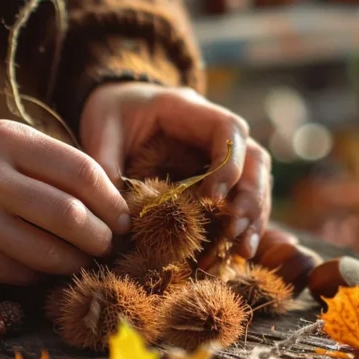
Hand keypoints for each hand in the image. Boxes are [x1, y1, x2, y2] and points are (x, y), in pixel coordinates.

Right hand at [0, 120, 130, 283]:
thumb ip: (46, 164)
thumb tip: (109, 198)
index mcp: (8, 139)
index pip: (82, 172)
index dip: (112, 201)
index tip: (123, 218)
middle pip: (72, 215)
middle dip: (101, 237)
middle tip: (107, 245)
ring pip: (49, 250)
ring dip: (74, 262)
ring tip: (80, 260)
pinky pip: (19, 271)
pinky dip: (39, 274)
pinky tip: (42, 268)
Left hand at [79, 82, 271, 257]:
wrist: (120, 106)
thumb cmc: (113, 113)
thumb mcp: (102, 130)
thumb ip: (105, 163)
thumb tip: (115, 215)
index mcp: (190, 110)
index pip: (228, 130)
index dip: (228, 164)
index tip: (211, 198)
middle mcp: (216, 131)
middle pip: (255, 159)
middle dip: (251, 197)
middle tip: (236, 230)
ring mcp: (222, 154)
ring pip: (256, 181)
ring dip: (254, 216)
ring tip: (243, 250)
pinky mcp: (220, 176)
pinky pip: (242, 199)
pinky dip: (244, 225)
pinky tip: (238, 252)